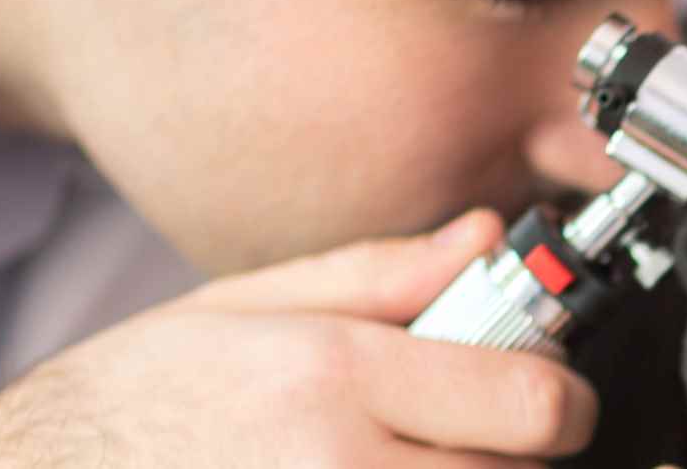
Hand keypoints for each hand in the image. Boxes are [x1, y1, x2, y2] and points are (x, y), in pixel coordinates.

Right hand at [0, 211, 595, 467]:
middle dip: (511, 452)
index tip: (545, 392)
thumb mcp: (242, 307)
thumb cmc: (126, 404)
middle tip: (460, 434)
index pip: (532, 402)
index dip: (560, 398)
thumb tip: (483, 240)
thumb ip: (379, 277)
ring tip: (405, 463)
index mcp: (331, 378)